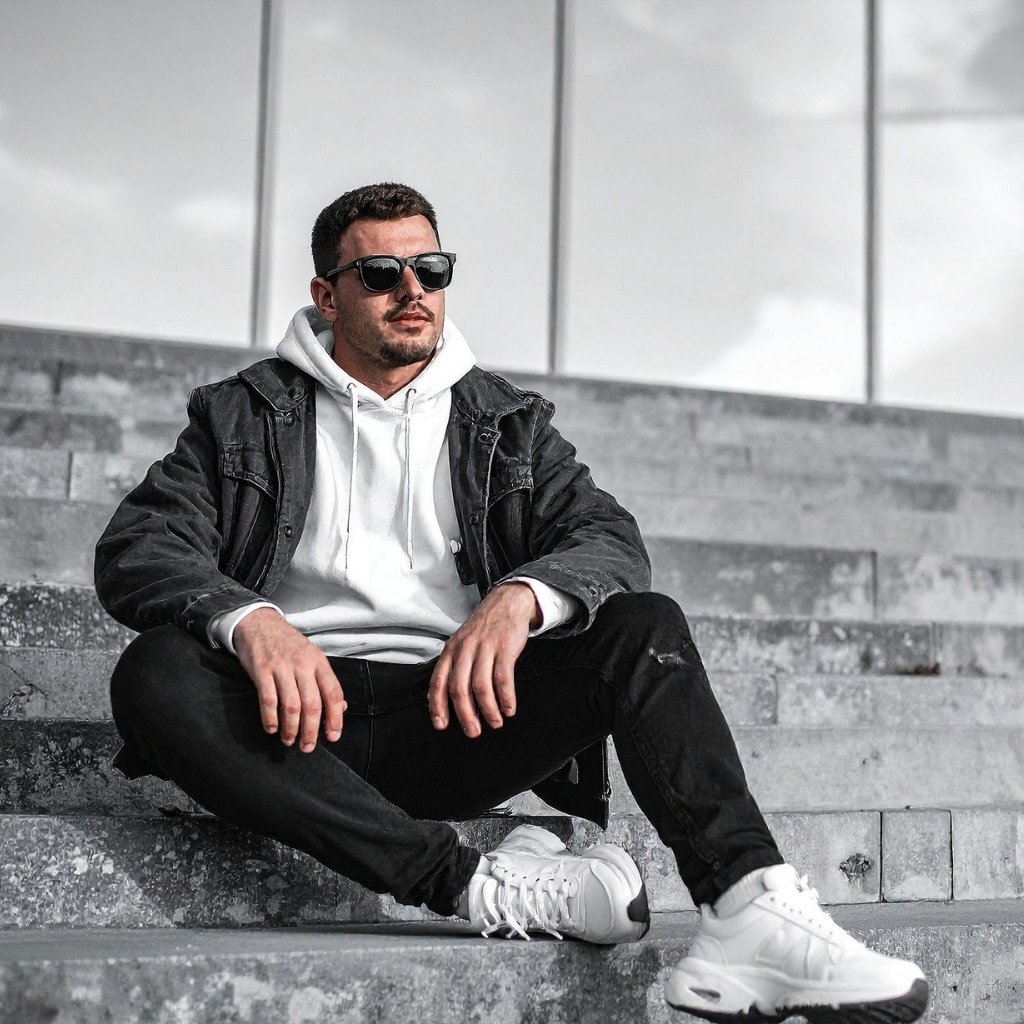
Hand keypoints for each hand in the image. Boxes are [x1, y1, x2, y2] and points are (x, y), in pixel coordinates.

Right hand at [233, 607, 345, 751]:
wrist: (259, 622)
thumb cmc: (288, 643)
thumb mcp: (312, 657)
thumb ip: (325, 682)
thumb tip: (340, 708)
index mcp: (319, 662)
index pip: (333, 693)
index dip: (335, 717)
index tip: (333, 736)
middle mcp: (303, 664)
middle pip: (312, 704)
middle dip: (311, 731)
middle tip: (308, 747)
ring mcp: (282, 667)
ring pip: (291, 706)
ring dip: (291, 729)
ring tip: (289, 741)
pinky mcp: (261, 670)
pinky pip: (268, 700)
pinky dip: (270, 718)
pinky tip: (271, 728)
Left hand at [428, 583, 539, 738]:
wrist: (507, 603)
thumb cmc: (483, 629)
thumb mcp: (461, 644)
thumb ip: (453, 668)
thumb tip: (444, 701)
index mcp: (451, 650)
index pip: (438, 681)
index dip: (437, 706)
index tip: (441, 725)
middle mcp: (464, 649)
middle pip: (459, 687)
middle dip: (465, 714)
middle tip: (472, 731)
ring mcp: (485, 647)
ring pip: (481, 685)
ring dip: (488, 709)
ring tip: (494, 722)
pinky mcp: (505, 647)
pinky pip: (503, 677)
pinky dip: (506, 697)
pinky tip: (509, 708)